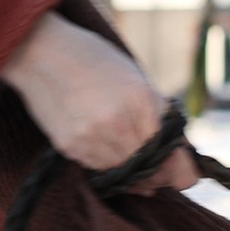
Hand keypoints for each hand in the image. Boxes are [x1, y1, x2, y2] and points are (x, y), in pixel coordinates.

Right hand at [2, 10, 194, 190]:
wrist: (42, 52)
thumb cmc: (95, 59)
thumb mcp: (138, 79)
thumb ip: (159, 115)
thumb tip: (175, 154)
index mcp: (142, 102)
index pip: (174, 162)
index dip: (184, 173)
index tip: (187, 175)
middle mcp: (118, 125)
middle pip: (152, 176)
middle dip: (161, 174)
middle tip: (162, 166)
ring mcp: (92, 140)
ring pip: (126, 178)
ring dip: (134, 173)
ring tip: (131, 152)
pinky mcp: (71, 148)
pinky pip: (100, 170)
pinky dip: (110, 164)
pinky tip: (107, 145)